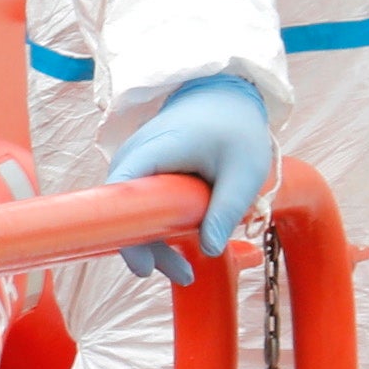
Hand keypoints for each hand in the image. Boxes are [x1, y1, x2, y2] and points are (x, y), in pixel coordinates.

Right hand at [103, 73, 275, 283]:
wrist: (225, 94)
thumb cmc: (235, 126)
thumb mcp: (244, 169)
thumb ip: (227, 208)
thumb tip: (209, 248)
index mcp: (155, 150)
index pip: (123, 195)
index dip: (127, 233)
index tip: (142, 265)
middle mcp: (135, 157)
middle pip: (125, 211)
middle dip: (147, 247)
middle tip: (181, 275)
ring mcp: (137, 164)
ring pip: (133, 213)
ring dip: (155, 243)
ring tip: (186, 272)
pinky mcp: (145, 172)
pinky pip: (142, 206)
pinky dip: (158, 228)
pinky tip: (182, 250)